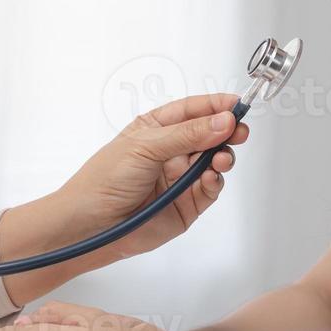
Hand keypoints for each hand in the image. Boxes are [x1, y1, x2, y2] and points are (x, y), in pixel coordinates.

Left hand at [0, 93, 248, 306]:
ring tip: (222, 157)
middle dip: (226, 131)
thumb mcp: (146, 147)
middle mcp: (170, 152)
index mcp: (155, 129)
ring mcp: (179, 178)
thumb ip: (188, 134)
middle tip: (239, 130)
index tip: (237, 104)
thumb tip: (223, 120)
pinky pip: (210, 189)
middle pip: (209, 135)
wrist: (92, 225)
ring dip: (223, 156)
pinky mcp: (186, 204)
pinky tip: (211, 177)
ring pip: (214, 162)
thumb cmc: (104, 181)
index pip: (192, 111)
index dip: (216, 106)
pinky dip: (215, 181)